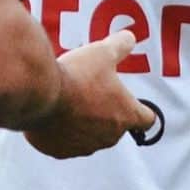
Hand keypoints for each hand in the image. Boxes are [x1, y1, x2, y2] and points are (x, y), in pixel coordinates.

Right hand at [24, 30, 154, 159]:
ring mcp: (85, 146)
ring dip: (86, 123)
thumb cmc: (76, 76)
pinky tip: (55, 114)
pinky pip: (67, 143)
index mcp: (125, 114)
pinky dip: (64, 132)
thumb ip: (120, 46)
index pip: (147, 120)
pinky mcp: (61, 151)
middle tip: (93, 91)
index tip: (136, 104)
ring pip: (92, 136)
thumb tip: (130, 38)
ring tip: (72, 100)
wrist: (41, 94)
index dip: (143, 110)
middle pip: (117, 127)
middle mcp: (109, 136)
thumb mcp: (102, 52)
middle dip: (108, 112)